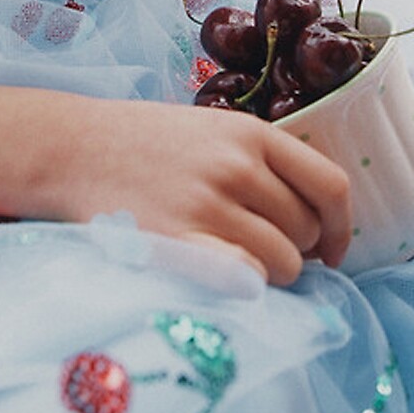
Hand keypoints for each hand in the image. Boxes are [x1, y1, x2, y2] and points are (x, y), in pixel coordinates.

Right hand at [70, 99, 351, 286]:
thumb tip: (313, 222)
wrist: (71, 149)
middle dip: (299, 250)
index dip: (342, 225)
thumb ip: (261, 161)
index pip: (331, 186)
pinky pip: (248, 278)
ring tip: (239, 261)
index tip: (333, 247)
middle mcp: (237, 167)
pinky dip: (249, 284)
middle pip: (308, 230)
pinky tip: (229, 276)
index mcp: (251, 134)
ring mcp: (208, 205)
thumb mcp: (210, 128)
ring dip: (273, 273)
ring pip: (284, 262)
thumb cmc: (141, 143)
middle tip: (265, 250)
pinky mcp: (181, 242)